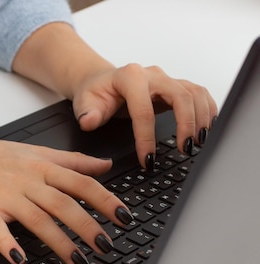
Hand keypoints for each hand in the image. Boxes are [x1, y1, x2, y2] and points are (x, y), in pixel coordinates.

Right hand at [0, 136, 133, 263]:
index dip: (106, 201)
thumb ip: (73, 161)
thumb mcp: (37, 152)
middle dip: (88, 227)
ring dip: (61, 243)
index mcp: (42, 167)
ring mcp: (5, 196)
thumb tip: (106, 166)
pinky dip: (8, 244)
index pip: (81, 183)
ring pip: (38, 220)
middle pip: (64, 204)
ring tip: (79, 262)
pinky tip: (19, 260)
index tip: (124, 218)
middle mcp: (27, 181)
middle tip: (108, 247)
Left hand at [71, 64, 217, 168]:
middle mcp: (152, 75)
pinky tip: (206, 128)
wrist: (101, 81)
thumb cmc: (94, 93)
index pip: (143, 110)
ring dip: (201, 118)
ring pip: (194, 93)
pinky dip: (207, 110)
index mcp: (130, 77)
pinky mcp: (175, 87)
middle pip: (180, 95)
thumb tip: (89, 121)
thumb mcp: (84, 103)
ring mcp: (166, 80)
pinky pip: (198, 94)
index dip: (146, 137)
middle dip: (186, 123)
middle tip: (184, 149)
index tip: (148, 159)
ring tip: (198, 143)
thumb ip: (88, 113)